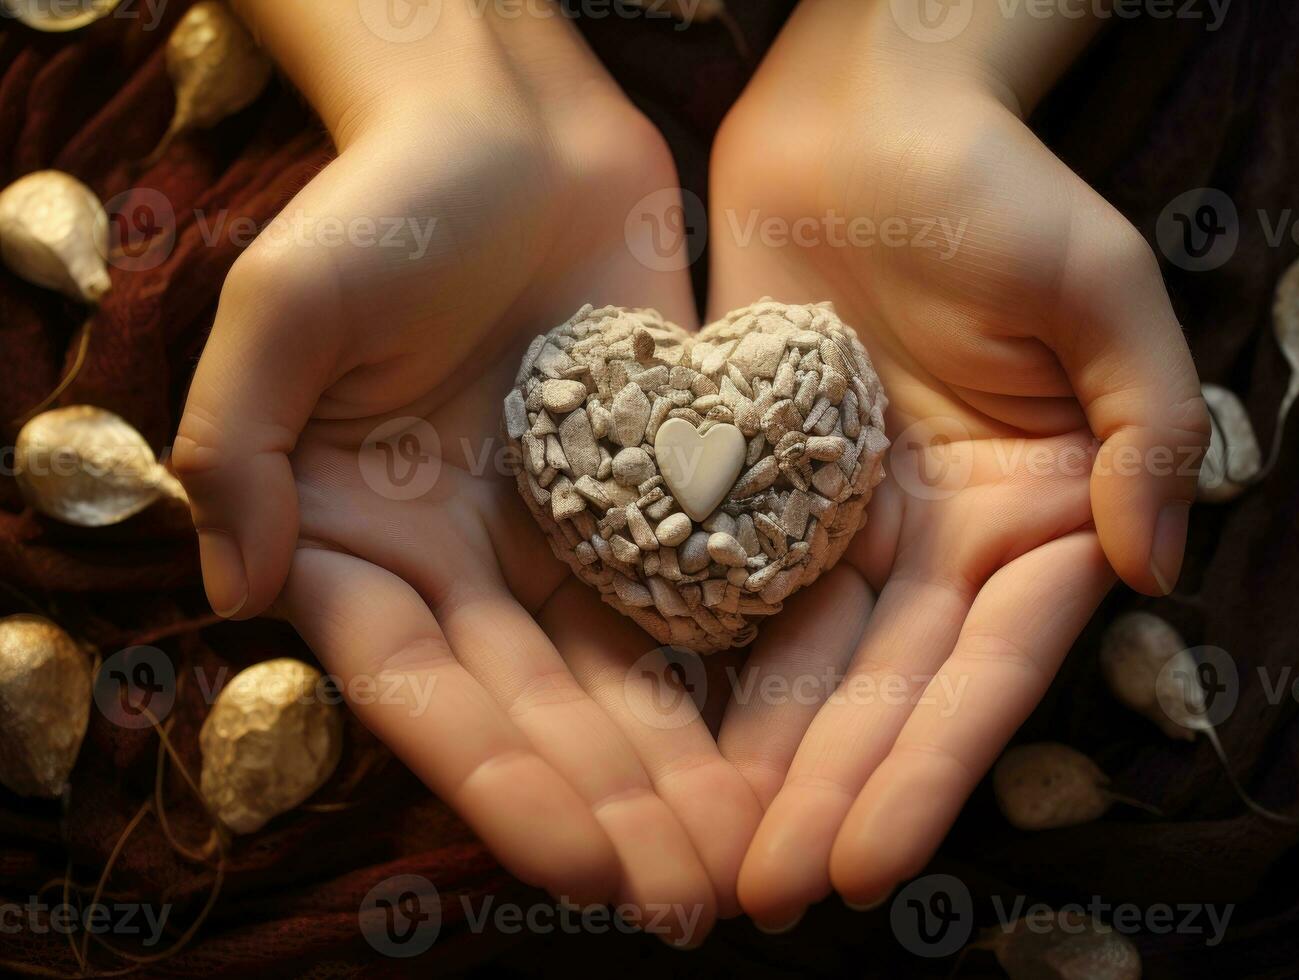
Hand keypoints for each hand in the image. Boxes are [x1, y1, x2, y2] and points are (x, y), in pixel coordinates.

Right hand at [173, 9, 759, 943]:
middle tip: (690, 893)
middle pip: (536, 708)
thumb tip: (235, 584)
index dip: (500, 781)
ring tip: (745, 847)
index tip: (581, 867)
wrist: (515, 124)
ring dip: (678, 766)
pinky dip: (729, 669)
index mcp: (361, 542)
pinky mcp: (642, 495)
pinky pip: (687, 594)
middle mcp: (460, 562)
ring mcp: (556, 535)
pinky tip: (784, 737)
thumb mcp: (287, 300)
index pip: (429, 691)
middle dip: (611, 803)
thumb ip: (241, 439)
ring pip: (620, 676)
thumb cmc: (388, 198)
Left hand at [706, 0, 1206, 925]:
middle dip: (824, 795)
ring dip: (753, 761)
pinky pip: (724, 585)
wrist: (866, 115)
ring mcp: (843, 518)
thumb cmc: (998, 184)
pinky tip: (649, 742)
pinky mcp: (758, 483)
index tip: (864, 865)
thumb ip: (1143, 427)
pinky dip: (694, 667)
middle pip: (880, 691)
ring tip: (699, 856)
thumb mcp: (1102, 290)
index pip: (984, 668)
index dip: (927, 768)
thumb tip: (1153, 567)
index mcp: (1032, 512)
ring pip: (798, 662)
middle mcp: (937, 538)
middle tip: (758, 898)